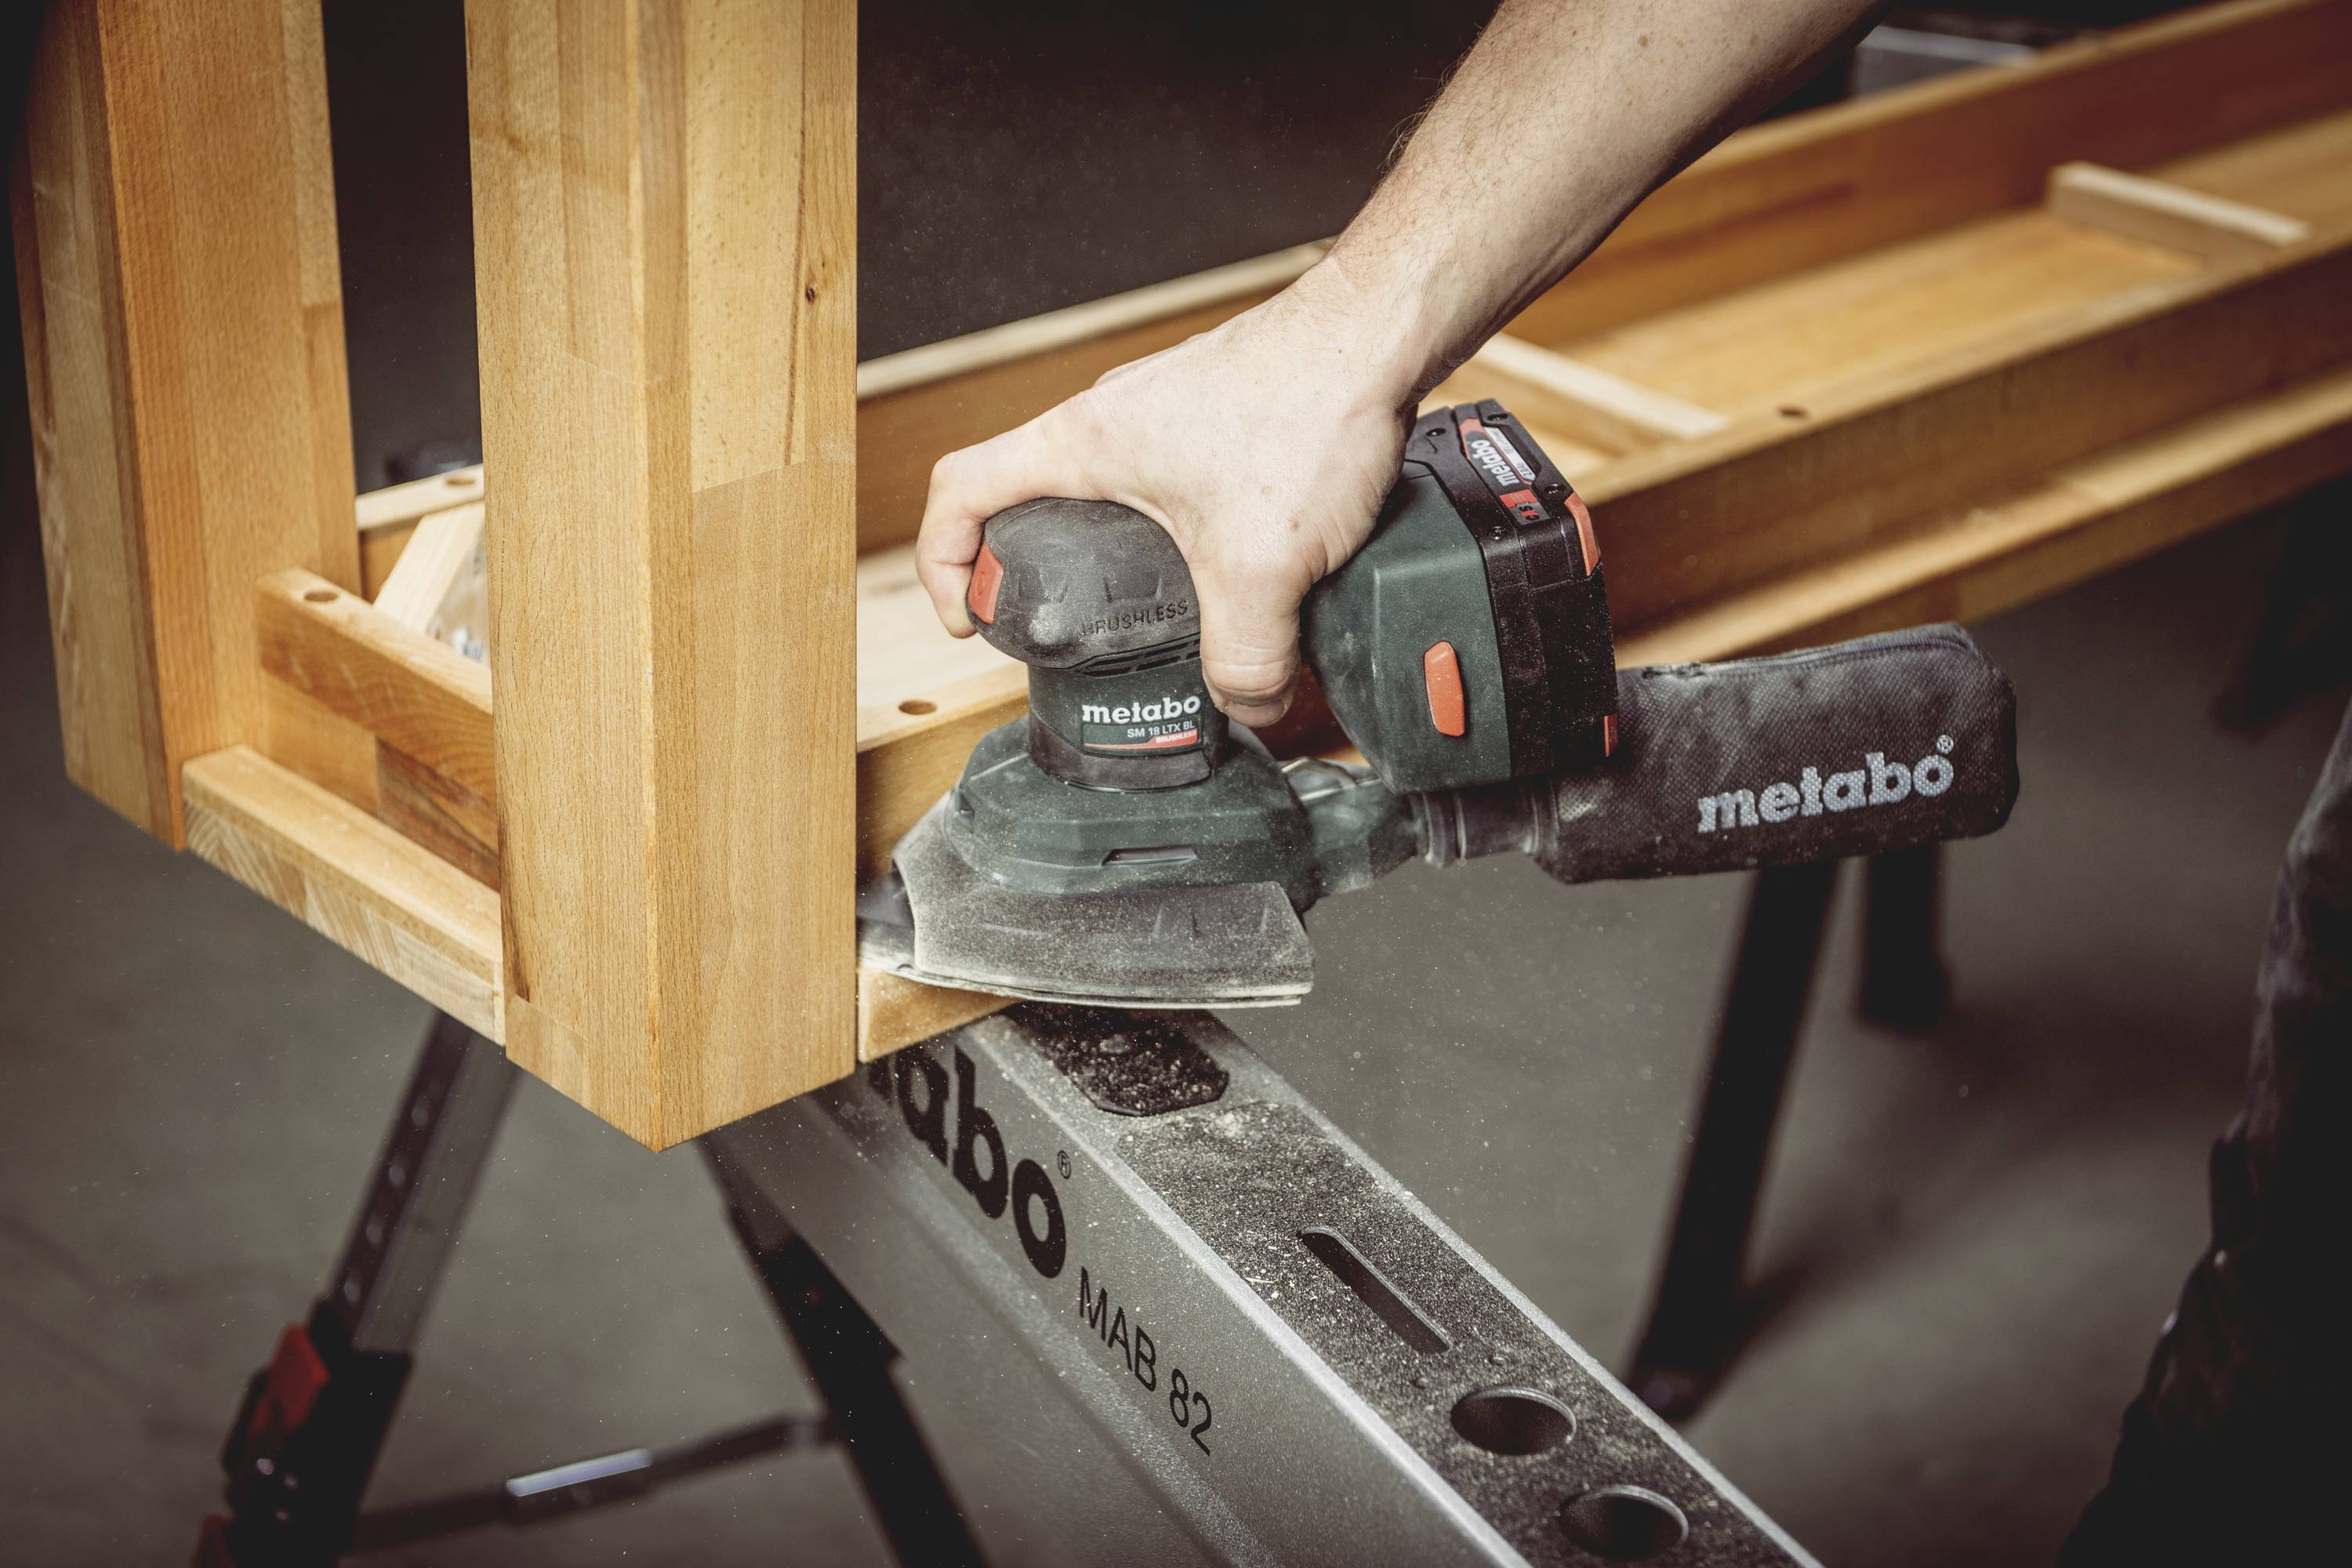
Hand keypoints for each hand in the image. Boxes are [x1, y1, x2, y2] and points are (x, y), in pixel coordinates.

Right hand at [914, 260, 1421, 726]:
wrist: (1380, 332)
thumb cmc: (1305, 407)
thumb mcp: (1261, 568)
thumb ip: (1246, 658)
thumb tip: (1248, 705)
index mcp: (1081, 446)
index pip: (960, 490)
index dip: (943, 562)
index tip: (969, 620)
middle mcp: (1110, 422)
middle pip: (1029, 498)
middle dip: (1037, 571)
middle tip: (1067, 632)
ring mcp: (1164, 415)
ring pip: (1110, 494)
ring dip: (1119, 554)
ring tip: (1161, 614)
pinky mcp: (1218, 416)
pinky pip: (1173, 484)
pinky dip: (1184, 533)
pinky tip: (1238, 567)